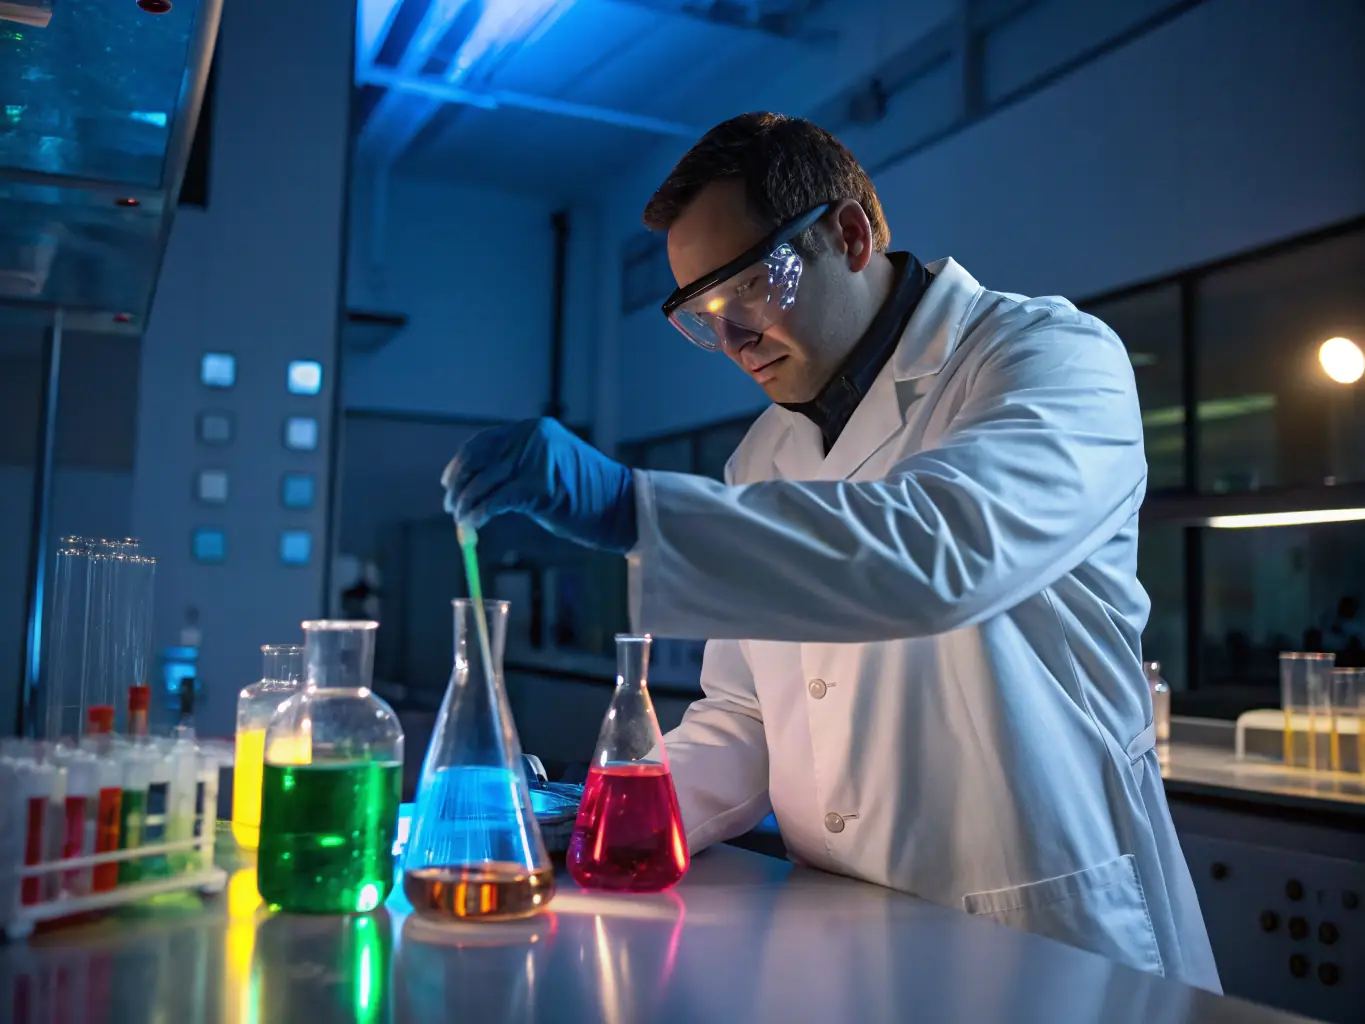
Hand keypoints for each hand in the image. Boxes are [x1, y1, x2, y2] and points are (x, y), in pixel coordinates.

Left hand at [441, 418, 636, 552]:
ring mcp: (537, 460)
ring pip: (485, 482)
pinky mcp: (539, 486)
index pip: (484, 442)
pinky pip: (497, 501)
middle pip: (479, 461)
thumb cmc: (587, 495)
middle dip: (459, 486)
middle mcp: (533, 438)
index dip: (461, 464)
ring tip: (461, 520)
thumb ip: (517, 468)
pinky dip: (480, 514)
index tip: (449, 483)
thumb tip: (476, 484)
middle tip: (450, 506)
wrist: (621, 508)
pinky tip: (474, 525)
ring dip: (466, 504)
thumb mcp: (548, 469)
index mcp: (534, 429)